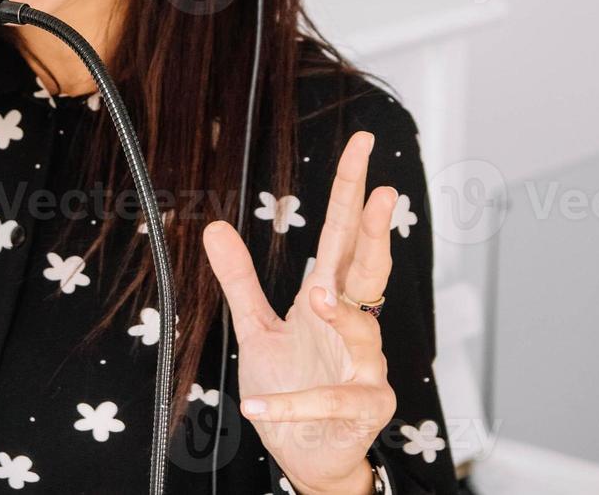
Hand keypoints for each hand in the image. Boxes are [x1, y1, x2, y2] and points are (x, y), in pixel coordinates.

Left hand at [203, 131, 396, 494]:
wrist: (309, 453)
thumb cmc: (292, 385)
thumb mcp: (256, 327)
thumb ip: (239, 278)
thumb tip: (214, 226)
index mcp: (329, 297)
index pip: (343, 234)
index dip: (352, 190)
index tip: (362, 144)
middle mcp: (353, 325)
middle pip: (369, 270)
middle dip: (375, 232)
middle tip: (384, 193)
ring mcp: (364, 366)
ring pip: (363, 331)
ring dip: (342, 313)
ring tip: (318, 295)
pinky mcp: (362, 408)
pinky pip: (328, 401)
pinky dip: (290, 405)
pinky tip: (257, 408)